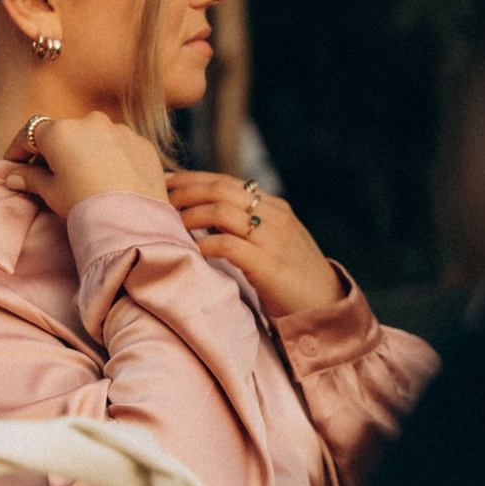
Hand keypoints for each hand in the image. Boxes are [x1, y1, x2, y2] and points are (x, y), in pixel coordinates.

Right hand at [0, 111, 167, 218]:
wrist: (132, 221)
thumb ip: (31, 178)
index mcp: (60, 132)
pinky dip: (112, 157)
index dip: (18, 149)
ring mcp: (119, 130)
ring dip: (85, 151)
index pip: (30, 133)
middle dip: (54, 150)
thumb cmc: (84, 205)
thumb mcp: (52, 193)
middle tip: (50, 175)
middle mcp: (90, 122)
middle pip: (63, 132)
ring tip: (86, 178)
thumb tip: (14, 176)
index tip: (14, 165)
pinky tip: (111, 180)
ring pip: (94, 137)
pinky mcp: (142, 143)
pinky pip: (119, 146)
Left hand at [166, 171, 343, 316]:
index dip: (192, 179)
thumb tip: (203, 217)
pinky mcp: (268, 265)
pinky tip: (191, 250)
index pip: (226, 181)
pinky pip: (228, 245)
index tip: (164, 181)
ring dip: (189, 215)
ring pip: (221, 211)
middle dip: (184, 191)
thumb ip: (246, 226)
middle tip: (158, 198)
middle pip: (219, 189)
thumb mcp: (273, 241)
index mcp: (274, 207)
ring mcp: (273, 239)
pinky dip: (204, 244)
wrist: (326, 306)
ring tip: (170, 223)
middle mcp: (274, 216)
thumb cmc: (292, 277)